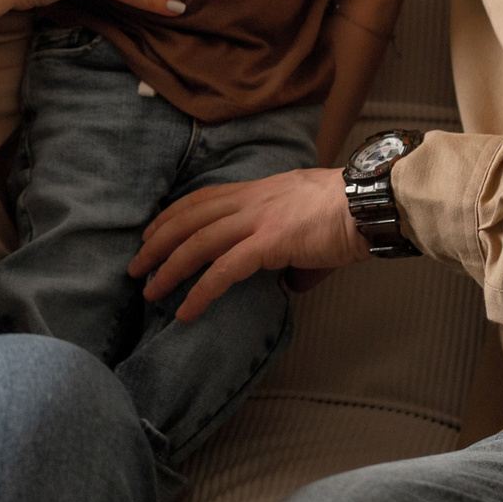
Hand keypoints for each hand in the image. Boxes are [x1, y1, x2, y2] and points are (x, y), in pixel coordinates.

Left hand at [130, 167, 367, 319]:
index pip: (202, 199)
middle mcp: (251, 201)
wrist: (367, 203)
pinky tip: (186, 311)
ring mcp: (258, 220)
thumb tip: (289, 282)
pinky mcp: (270, 243)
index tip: (151, 233)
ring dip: (169, 268)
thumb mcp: (306, 221)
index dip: (172, 216)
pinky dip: (200, 291)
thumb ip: (291, 250)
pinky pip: (224, 270)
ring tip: (149, 292)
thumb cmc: (346, 213)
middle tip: (135, 267)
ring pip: (198, 242)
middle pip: (190, 219)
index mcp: (257, 190)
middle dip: (157, 243)